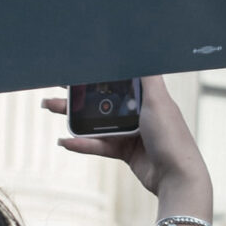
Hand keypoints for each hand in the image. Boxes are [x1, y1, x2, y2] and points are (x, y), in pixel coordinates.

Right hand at [42, 76, 212, 225]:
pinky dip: (82, 143)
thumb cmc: (171, 136)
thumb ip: (147, 77)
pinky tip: (64, 141)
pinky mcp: (124, 151)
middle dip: (78, 94)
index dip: (96, 73)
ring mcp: (130, 133)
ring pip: (95, 121)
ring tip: (49, 107)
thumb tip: (139, 48)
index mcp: (146, 96)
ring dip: (72, 116)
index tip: (75, 67)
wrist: (176, 177)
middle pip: (101, 99)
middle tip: (54, 86)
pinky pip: (98, 145)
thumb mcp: (159, 100)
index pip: (117, 80)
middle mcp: (137, 112)